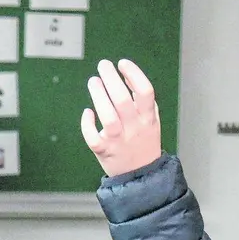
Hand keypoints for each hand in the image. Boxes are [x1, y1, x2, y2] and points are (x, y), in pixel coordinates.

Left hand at [81, 59, 161, 176]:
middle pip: (122, 100)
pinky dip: (88, 124)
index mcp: (148, 118)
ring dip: (98, 96)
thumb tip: (126, 75)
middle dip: (111, 78)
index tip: (122, 63)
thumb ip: (142, 100)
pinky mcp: (104, 152)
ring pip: (108, 117)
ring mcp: (119, 141)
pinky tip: (88, 114)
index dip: (134, 74)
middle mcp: (134, 128)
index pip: (145, 92)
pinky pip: (93, 138)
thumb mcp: (150, 120)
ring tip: (94, 81)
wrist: (142, 176)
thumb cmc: (143, 141)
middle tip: (103, 65)